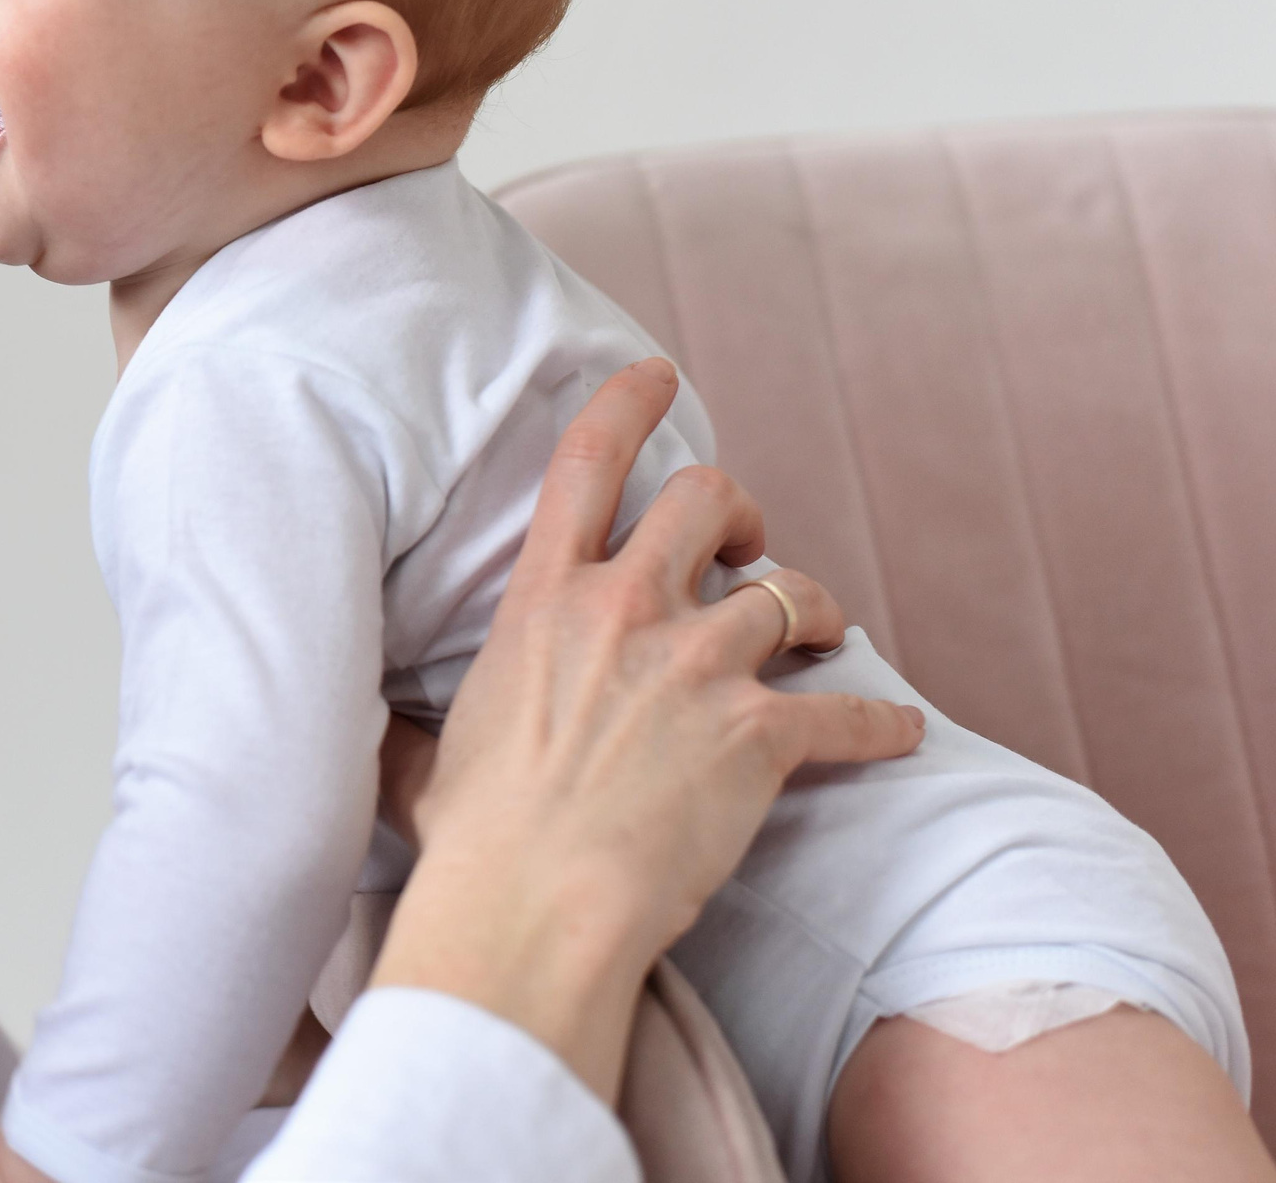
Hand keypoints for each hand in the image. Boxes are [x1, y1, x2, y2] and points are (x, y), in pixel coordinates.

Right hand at [369, 359, 924, 1101]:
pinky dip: (883, 723)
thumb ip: (412, 733)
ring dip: (813, 606)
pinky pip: (849, 712)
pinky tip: (900, 733)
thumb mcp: (424, 763)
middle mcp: (626, 610)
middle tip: (743, 546)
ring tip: (817, 633)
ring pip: (789, 589)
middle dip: (737, 512)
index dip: (626, 402)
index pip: (585, 464)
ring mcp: (699, 667)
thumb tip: (375, 741)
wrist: (535, 903)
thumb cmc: (476, 843)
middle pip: (706, 500)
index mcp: (543, 603)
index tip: (655, 373)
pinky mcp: (761, 735)